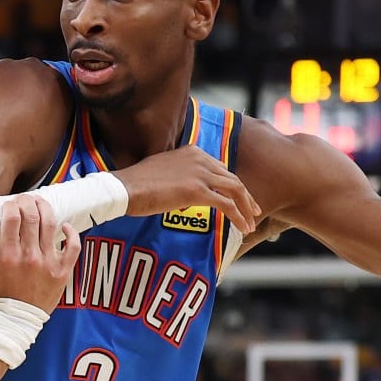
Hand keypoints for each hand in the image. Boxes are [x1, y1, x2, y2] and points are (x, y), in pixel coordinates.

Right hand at [0, 195, 80, 313]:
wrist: (16, 321)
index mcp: (8, 255)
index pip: (12, 219)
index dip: (12, 206)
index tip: (10, 203)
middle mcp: (29, 256)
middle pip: (32, 216)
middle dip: (28, 202)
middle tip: (26, 199)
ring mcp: (48, 262)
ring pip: (51, 225)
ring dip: (46, 209)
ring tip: (41, 204)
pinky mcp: (62, 270)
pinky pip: (73, 247)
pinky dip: (71, 233)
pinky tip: (65, 226)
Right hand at [112, 146, 260, 233]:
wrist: (125, 188)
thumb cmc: (136, 183)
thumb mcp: (162, 170)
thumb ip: (179, 175)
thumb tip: (184, 191)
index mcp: (192, 151)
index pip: (221, 168)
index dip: (233, 185)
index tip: (240, 198)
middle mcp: (200, 159)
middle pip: (232, 178)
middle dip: (246, 196)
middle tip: (254, 211)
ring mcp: (200, 174)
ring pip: (235, 190)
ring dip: (246, 207)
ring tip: (252, 222)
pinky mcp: (198, 191)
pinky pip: (226, 205)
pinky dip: (239, 216)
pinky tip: (243, 228)